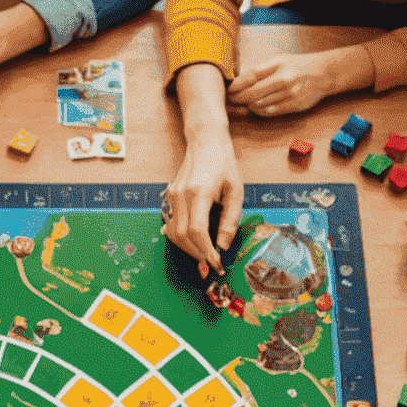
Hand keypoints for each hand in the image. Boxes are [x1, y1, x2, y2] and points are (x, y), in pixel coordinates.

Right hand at [165, 123, 242, 277]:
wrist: (205, 141)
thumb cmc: (223, 163)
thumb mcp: (236, 190)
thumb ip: (230, 219)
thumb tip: (223, 245)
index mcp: (199, 192)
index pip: (197, 231)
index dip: (206, 251)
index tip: (216, 263)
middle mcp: (181, 195)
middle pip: (182, 236)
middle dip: (197, 254)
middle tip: (210, 264)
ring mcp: (172, 196)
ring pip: (174, 233)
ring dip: (188, 248)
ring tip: (203, 255)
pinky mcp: (170, 197)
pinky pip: (172, 224)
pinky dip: (181, 237)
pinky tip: (191, 243)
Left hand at [225, 52, 339, 117]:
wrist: (325, 73)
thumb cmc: (299, 66)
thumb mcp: (280, 61)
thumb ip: (262, 70)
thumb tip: (239, 81)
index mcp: (278, 65)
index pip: (251, 76)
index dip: (236, 85)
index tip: (229, 89)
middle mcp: (283, 79)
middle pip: (252, 93)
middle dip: (238, 98)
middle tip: (231, 100)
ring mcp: (288, 94)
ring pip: (260, 105)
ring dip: (249, 105)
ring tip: (245, 103)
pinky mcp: (293, 105)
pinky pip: (270, 112)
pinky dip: (261, 111)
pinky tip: (258, 107)